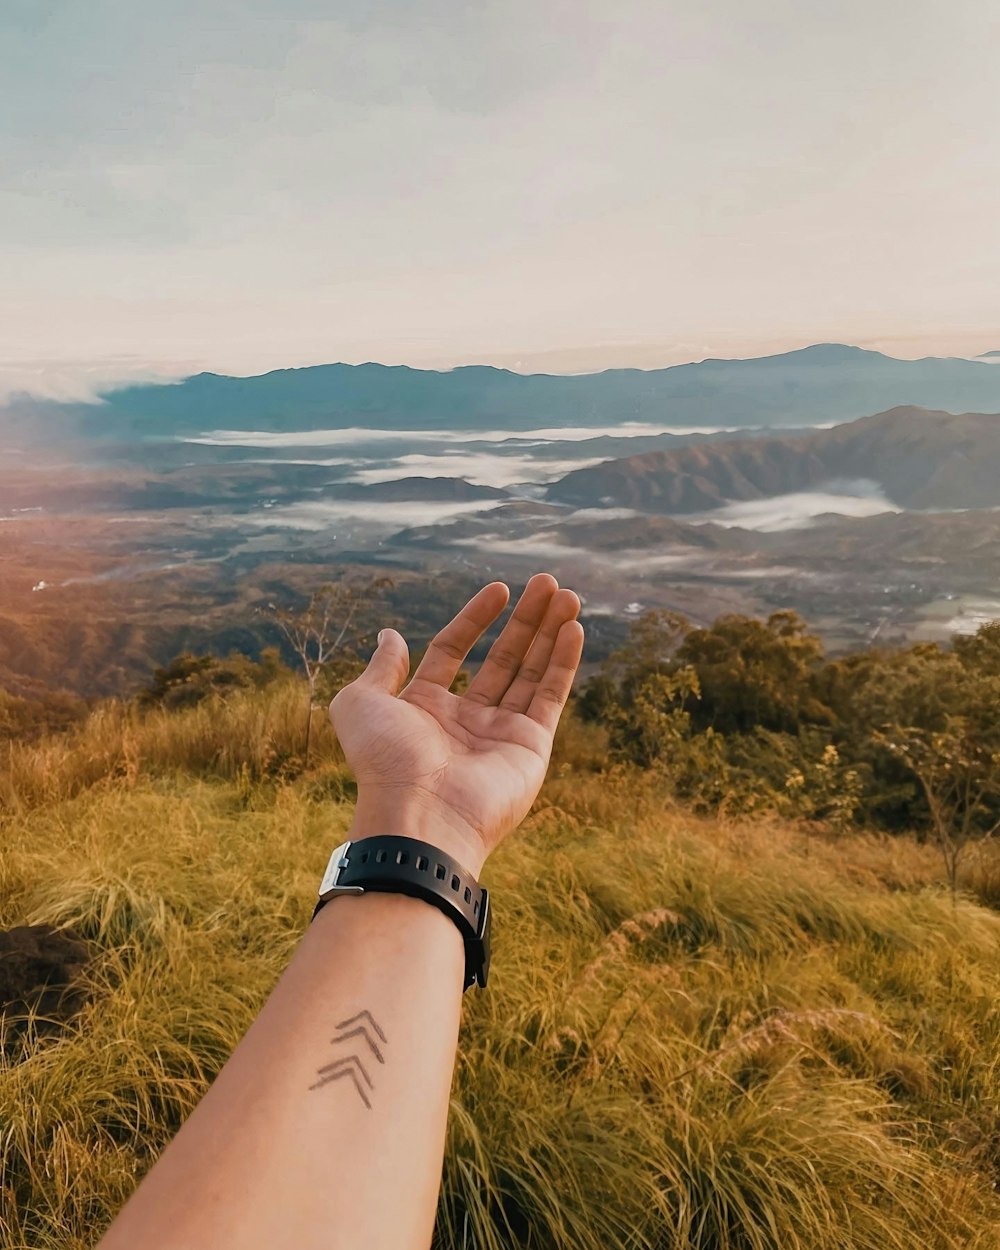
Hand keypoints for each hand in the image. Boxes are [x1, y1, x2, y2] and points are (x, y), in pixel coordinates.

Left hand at [328, 573, 584, 875]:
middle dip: (525, 621)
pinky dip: (564, 661)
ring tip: (568, 595)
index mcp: (425, 709)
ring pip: (531, 672)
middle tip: (548, 583)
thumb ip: (381, 668)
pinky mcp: (531, 747)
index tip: (500, 588)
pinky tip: (573, 628)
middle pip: (502, 658)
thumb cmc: (384, 761)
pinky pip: (551, 696)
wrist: (419, 815)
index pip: (454, 651)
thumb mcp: (361, 703)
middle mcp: (466, 721)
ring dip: (550, 633)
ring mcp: (501, 734)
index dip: (475, 618)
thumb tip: (390, 635)